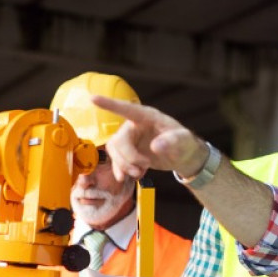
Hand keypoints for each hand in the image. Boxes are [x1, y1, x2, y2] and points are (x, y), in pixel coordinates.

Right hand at [92, 95, 207, 180]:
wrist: (182, 156)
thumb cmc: (184, 143)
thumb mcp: (183, 141)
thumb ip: (172, 142)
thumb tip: (155, 146)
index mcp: (147, 117)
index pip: (127, 109)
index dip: (110, 104)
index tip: (93, 98)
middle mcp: (135, 126)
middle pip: (118, 140)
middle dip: (128, 158)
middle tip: (144, 167)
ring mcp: (130, 139)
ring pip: (114, 151)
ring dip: (124, 165)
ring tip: (140, 173)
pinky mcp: (128, 152)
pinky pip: (115, 160)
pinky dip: (120, 170)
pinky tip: (128, 177)